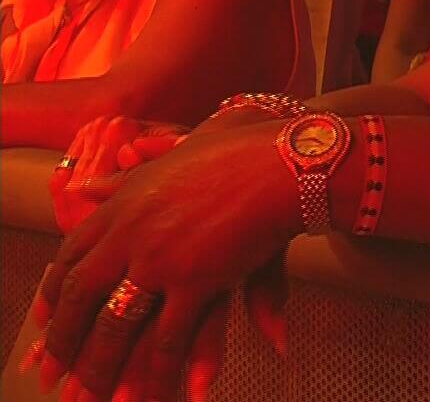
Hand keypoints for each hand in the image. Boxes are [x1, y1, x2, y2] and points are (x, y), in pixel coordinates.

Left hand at [27, 122, 299, 401]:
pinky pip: (169, 338)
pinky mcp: (196, 280)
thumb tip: (81, 187)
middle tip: (57, 377)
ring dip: (104, 370)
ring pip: (116, 327)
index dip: (55, 296)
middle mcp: (129, 234)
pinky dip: (161, 372)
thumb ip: (126, 181)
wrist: (283, 159)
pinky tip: (158, 395)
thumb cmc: (237, 151)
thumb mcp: (171, 159)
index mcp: (122, 205)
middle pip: (82, 298)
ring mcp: (159, 259)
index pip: (69, 258)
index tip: (47, 324)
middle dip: (67, 343)